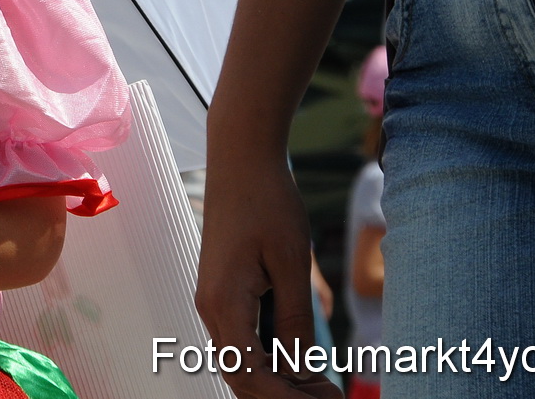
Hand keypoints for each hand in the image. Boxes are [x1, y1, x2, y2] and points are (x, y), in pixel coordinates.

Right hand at [197, 159, 341, 398]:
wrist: (240, 160)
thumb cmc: (267, 202)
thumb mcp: (289, 263)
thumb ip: (294, 321)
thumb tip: (303, 372)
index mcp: (223, 303)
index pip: (249, 373)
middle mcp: (211, 308)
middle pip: (240, 376)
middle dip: (282, 397)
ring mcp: (215, 301)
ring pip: (241, 361)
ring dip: (278, 382)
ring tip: (323, 388)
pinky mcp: (225, 292)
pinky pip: (244, 340)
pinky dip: (271, 360)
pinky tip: (301, 364)